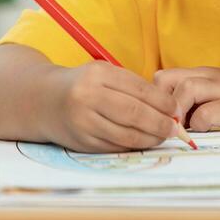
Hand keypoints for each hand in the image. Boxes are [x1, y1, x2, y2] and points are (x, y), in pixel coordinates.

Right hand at [51, 60, 182, 151]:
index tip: (177, 110)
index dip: (162, 102)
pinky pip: (114, 146)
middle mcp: (88, 97)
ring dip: (149, 138)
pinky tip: (144, 142)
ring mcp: (83, 121)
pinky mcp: (81, 142)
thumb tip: (167, 105)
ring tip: (163, 137)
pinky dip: (133, 146)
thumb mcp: (103, 73)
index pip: (138, 90)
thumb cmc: (82, 85)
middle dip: (159, 123)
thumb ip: (131, 85)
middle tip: (175, 128)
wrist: (42, 101)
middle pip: (133, 113)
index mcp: (97, 74)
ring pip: (125, 134)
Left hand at [155, 66, 219, 131]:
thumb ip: (193, 103)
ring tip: (182, 130)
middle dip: (159, 104)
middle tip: (168, 124)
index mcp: (200, 75)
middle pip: (165, 79)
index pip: (161, 78)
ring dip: (177, 113)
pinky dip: (199, 126)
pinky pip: (206, 113)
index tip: (160, 120)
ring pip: (185, 90)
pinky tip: (205, 132)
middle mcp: (208, 76)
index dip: (154, 100)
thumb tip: (164, 124)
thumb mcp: (215, 96)